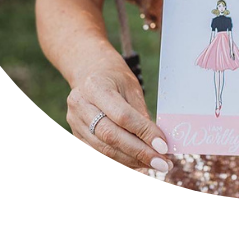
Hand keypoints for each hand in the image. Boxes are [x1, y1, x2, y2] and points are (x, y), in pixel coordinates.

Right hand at [66, 55, 169, 173]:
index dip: (144, 133)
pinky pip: (99, 154)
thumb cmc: (115, 79)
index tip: (163, 146)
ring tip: (154, 164)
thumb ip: (141, 112)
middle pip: (111, 136)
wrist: (90, 73)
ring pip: (104, 150)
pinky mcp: (76, 136)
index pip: (122, 116)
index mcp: (95, 87)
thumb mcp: (131, 87)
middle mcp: (81, 106)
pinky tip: (138, 163)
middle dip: (139, 153)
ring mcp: (75, 122)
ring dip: (132, 161)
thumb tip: (157, 141)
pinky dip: (120, 161)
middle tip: (162, 163)